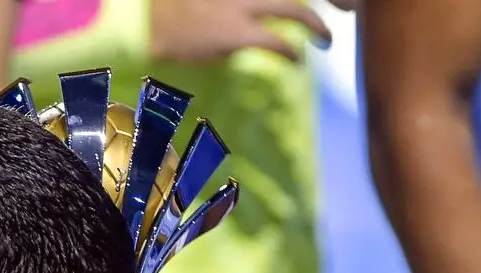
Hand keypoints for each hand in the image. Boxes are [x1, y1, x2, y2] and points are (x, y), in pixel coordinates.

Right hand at [150, 0, 349, 65]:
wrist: (142, 20)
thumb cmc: (171, 4)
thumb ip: (237, 1)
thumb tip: (255, 11)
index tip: (330, 3)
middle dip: (326, 3)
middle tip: (338, 14)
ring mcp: (242, 3)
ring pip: (297, 9)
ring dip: (318, 26)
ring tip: (326, 40)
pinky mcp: (236, 31)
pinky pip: (277, 41)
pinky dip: (292, 52)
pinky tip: (297, 59)